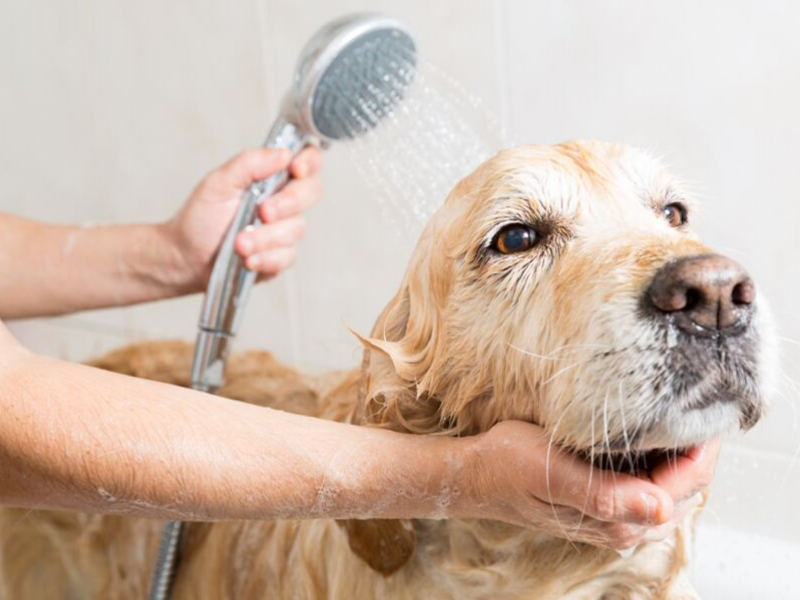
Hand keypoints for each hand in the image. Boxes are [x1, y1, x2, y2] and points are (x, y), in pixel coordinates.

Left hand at [165, 147, 322, 288]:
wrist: (186, 256)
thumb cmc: (201, 217)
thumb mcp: (218, 182)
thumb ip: (250, 163)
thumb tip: (283, 154)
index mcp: (272, 177)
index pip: (307, 161)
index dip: (309, 162)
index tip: (295, 169)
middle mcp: (284, 201)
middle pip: (312, 192)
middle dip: (288, 203)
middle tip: (263, 211)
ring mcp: (284, 230)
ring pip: (297, 229)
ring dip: (266, 237)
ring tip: (239, 243)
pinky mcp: (280, 257)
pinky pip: (287, 256)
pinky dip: (265, 258)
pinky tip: (247, 258)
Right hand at [453, 421, 716, 549]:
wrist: (476, 474)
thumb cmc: (508, 465)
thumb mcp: (552, 471)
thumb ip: (606, 494)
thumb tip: (661, 508)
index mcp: (615, 519)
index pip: (685, 484)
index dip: (703, 448)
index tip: (710, 409)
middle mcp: (622, 525)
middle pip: (685, 489)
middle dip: (697, 451)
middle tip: (700, 405)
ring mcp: (613, 517)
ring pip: (670, 488)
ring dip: (680, 456)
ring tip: (682, 416)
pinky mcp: (603, 506)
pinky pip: (649, 486)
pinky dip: (660, 462)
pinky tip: (652, 436)